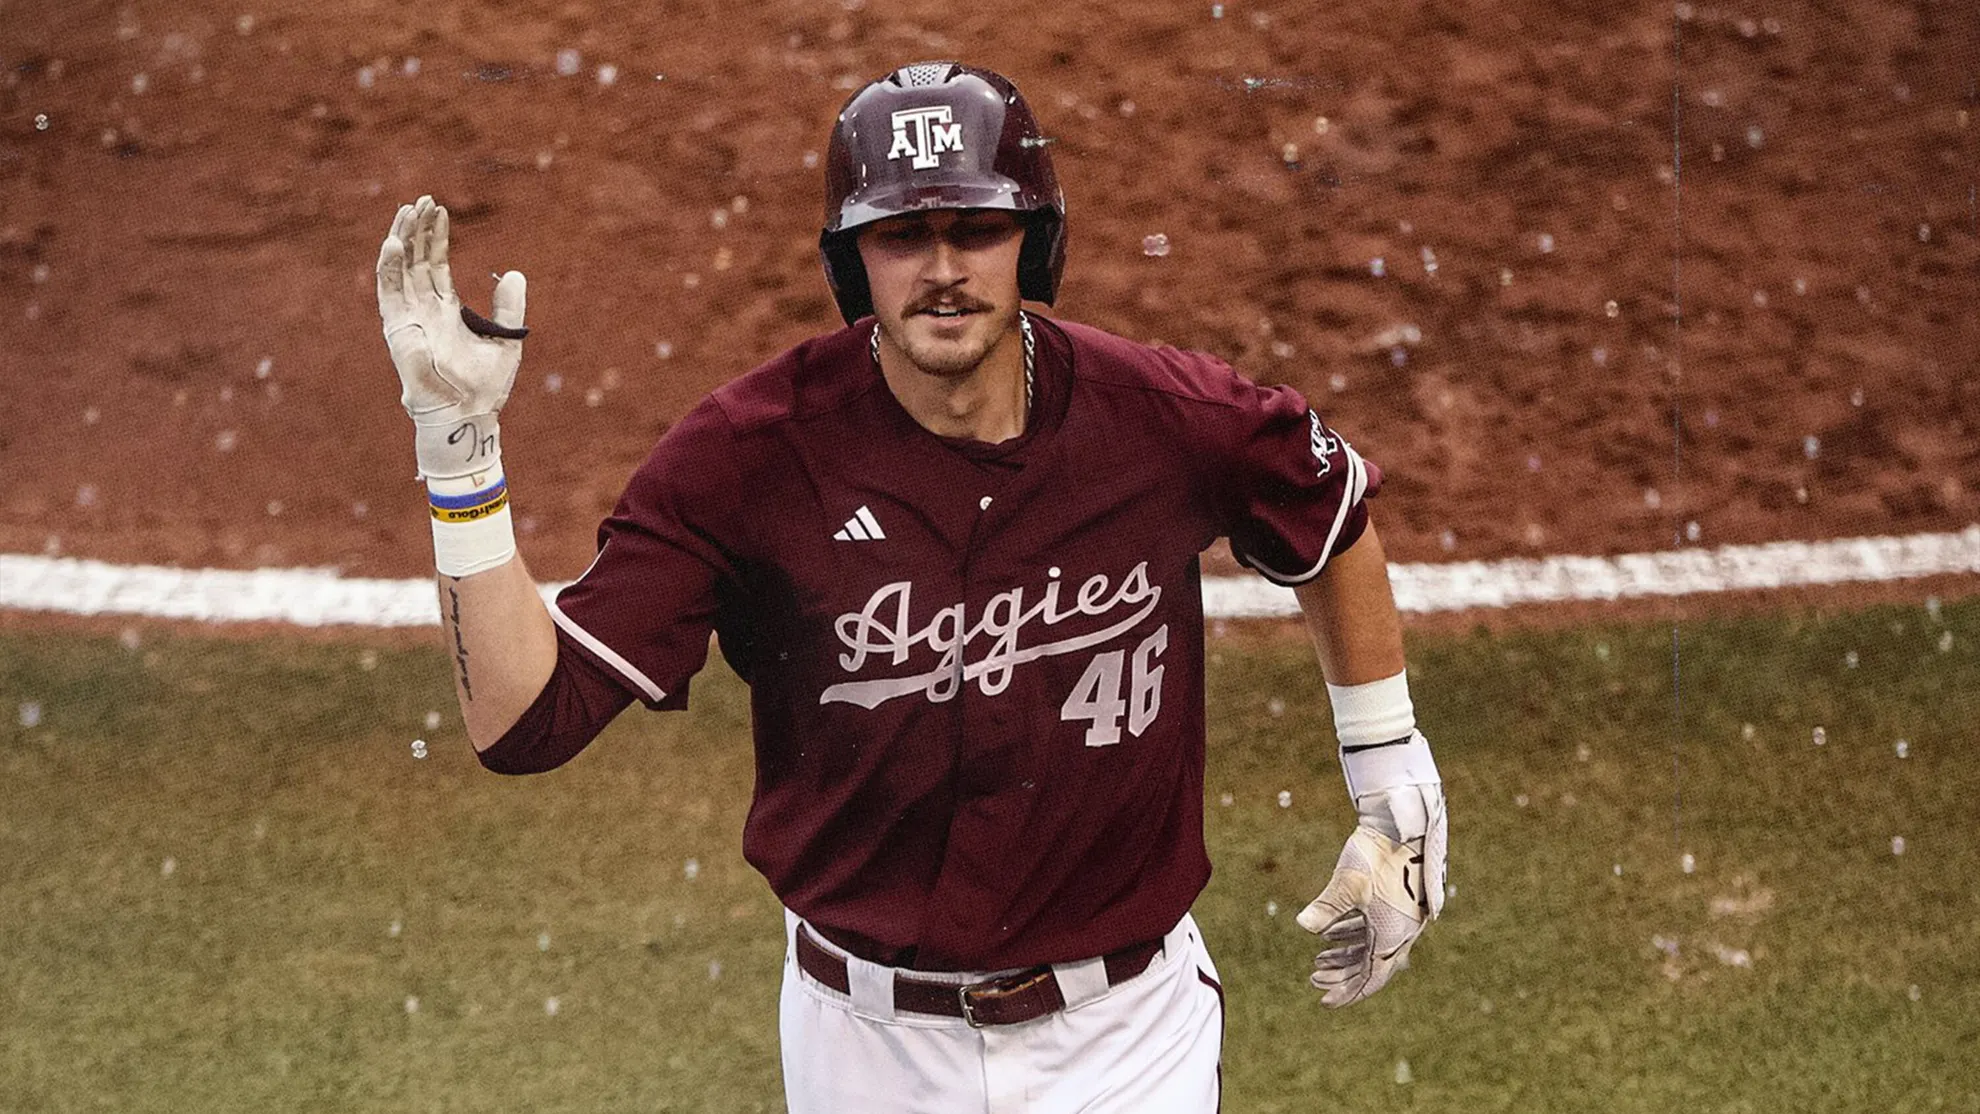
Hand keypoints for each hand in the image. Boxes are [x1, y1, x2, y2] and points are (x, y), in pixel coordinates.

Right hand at [375, 195, 528, 480]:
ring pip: (399, 268)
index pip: (434, 264)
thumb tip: (515, 273)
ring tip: (408, 210)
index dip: (435, 237)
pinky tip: (396, 242)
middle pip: (415, 260)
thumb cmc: (486, 385)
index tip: (440, 210)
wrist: (469, 412)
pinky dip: (390, 266)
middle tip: (423, 200)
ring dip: (401, 239)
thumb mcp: (505, 338)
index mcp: (445, 310)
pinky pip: (389, 291)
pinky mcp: (397, 328)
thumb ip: (508, 306)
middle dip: (417, 229)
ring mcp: (408, 316)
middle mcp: (423, 309)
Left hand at [1297, 782, 1446, 1006]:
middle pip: (1370, 966)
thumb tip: (1302, 925)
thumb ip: (1326, 908)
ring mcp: (1401, 918)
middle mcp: (1400, 933)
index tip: (1324, 1002)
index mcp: (1391, 936)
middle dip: (1342, 976)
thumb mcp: (1347, 883)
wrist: (1403, 824)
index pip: (1370, 977)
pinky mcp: (1396, 902)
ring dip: (1345, 956)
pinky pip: (1374, 929)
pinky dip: (1352, 934)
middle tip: (1314, 979)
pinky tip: (1328, 933)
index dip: (1347, 992)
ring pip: (1371, 948)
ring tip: (1318, 960)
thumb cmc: (1376, 854)